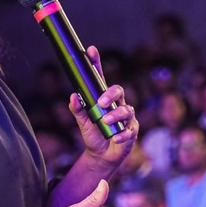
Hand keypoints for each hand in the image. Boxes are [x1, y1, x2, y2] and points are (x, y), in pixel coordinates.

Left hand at [69, 46, 138, 168]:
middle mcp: (117, 104)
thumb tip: (73, 96)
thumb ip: (78, 110)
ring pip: (126, 110)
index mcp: (104, 99)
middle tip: (101, 102)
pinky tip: (115, 138)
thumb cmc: (93, 135)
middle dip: (111, 94)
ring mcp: (126, 118)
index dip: (96, 63)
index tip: (90, 50)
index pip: (100, 78)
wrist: (101, 156)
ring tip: (105, 122)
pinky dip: (122, 134)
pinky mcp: (132, 131)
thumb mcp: (82, 123)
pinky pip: (130, 130)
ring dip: (115, 115)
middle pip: (118, 90)